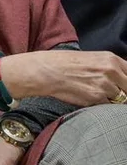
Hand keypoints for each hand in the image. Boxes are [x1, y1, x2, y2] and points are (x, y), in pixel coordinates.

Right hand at [0, 50, 126, 106]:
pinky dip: (100, 104)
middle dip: (123, 94)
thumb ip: (109, 68)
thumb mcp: (91, 59)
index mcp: (111, 59)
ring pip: (120, 99)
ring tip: (93, 94)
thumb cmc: (64, 64)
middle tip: (110, 94)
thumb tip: (121, 80)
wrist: (45, 71)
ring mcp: (105, 85)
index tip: (123, 88)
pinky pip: (106, 105)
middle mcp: (111, 71)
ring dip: (110, 99)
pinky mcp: (96, 98)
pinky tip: (87, 98)